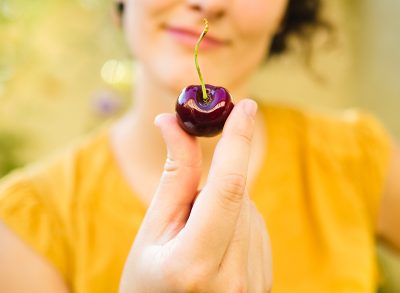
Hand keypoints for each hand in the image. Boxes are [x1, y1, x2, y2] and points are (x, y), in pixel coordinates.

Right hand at [119, 99, 271, 292]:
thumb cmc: (147, 282)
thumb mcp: (152, 230)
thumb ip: (174, 176)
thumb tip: (174, 122)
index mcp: (192, 264)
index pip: (228, 188)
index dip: (238, 141)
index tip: (247, 106)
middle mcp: (232, 279)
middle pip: (238, 197)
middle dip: (215, 187)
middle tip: (186, 214)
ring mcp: (254, 286)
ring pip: (250, 211)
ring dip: (225, 208)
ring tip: (197, 242)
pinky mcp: (265, 283)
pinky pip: (256, 230)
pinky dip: (237, 225)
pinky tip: (216, 250)